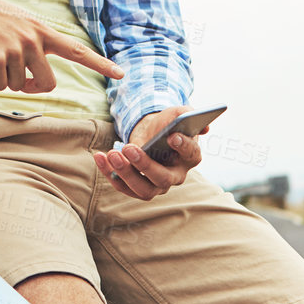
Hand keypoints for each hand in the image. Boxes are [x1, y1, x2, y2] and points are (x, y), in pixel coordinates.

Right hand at [0, 0, 123, 92]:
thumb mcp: (18, 23)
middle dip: (32, 87)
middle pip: (47, 84)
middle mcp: (34, 39)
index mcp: (42, 31)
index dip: (100, 64)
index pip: (78, 51)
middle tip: (18, 79)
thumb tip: (36, 79)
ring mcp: (17, 49)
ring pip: (19, 87)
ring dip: (5, 79)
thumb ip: (34, 44)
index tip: (121, 74)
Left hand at [93, 106, 207, 200]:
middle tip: (128, 148)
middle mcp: (176, 176)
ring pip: (143, 189)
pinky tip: (99, 156)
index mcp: (190, 156)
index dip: (183, 146)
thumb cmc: (166, 124)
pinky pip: (123, 186)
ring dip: (125, 173)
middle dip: (144, 165)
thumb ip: (188, 114)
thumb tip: (204, 127)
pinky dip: (109, 173)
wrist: (150, 133)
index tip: (172, 136)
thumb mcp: (177, 113)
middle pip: (163, 178)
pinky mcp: (137, 187)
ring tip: (111, 154)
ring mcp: (157, 186)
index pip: (191, 153)